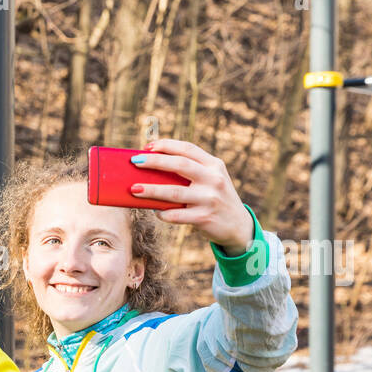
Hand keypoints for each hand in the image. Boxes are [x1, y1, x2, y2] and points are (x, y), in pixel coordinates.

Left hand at [129, 139, 254, 254]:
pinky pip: (175, 215)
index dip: (166, 145)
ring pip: (173, 192)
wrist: (238, 225)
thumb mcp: (211, 180)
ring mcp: (209, 199)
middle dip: (154, 161)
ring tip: (134, 189)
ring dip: (150, 190)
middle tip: (135, 161)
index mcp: (214, 165)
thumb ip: (191, 172)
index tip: (147, 147)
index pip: (187, 148)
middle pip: (179, 165)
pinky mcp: (203, 218)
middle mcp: (213, 179)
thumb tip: (153, 169)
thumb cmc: (215, 198)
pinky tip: (154, 211)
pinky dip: (161, 213)